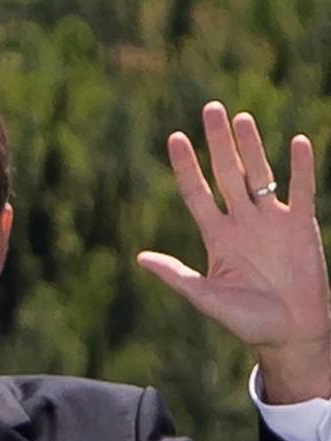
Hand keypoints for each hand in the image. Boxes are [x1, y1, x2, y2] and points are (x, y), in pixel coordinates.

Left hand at [138, 102, 330, 402]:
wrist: (289, 332)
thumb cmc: (247, 320)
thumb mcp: (205, 297)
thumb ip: (176, 275)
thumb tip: (139, 258)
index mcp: (217, 237)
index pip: (197, 192)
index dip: (187, 166)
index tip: (175, 138)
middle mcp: (242, 222)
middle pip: (227, 173)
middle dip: (219, 142)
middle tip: (210, 108)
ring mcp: (272, 221)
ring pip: (259, 174)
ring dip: (251, 147)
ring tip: (241, 119)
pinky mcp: (301, 225)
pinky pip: (301, 190)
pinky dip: (300, 168)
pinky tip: (296, 142)